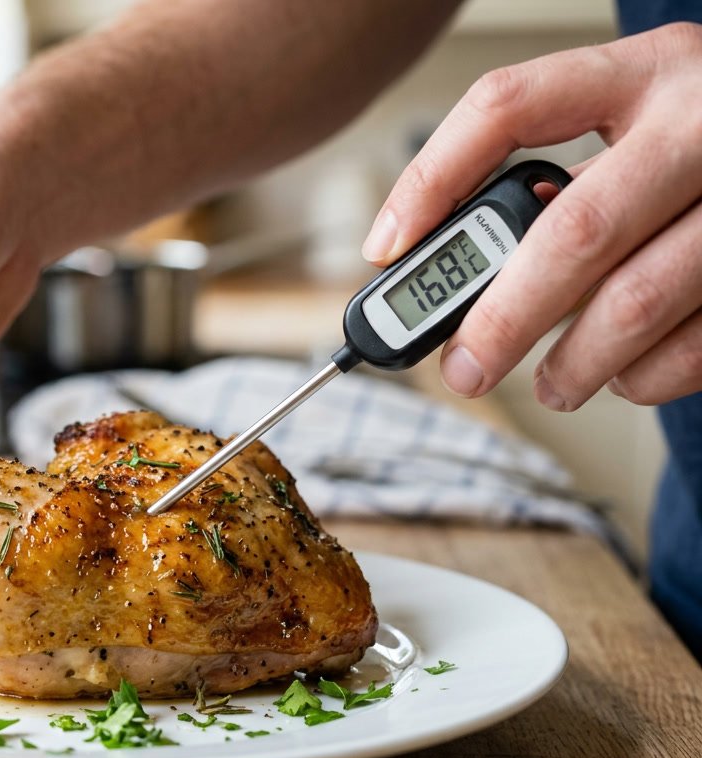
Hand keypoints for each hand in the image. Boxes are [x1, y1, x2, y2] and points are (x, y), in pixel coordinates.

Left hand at [362, 23, 701, 410]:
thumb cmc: (696, 147)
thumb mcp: (631, 123)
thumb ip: (556, 180)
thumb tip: (459, 279)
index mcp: (642, 71)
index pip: (506, 105)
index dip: (431, 178)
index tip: (387, 247)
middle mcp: (700, 122)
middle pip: (575, 232)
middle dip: (502, 319)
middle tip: (464, 367)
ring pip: (635, 302)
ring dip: (573, 364)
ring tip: (549, 385)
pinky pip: (695, 343)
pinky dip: (643, 375)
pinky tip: (622, 372)